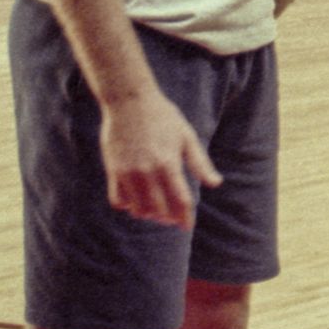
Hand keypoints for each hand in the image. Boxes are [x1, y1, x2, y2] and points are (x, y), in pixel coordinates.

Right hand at [99, 88, 222, 228]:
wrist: (129, 101)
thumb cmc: (163, 117)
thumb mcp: (187, 136)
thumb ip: (199, 163)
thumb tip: (215, 183)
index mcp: (168, 164)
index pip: (180, 201)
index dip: (185, 217)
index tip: (187, 226)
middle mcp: (147, 172)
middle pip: (159, 209)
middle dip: (168, 218)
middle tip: (173, 218)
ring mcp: (128, 173)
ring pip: (138, 208)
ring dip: (149, 214)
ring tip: (157, 211)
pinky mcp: (113, 170)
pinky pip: (118, 200)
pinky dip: (128, 206)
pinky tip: (137, 201)